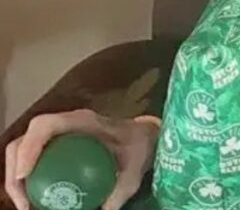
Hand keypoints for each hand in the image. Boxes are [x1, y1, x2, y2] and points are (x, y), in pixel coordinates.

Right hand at [4, 109, 160, 209]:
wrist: (142, 138)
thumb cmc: (138, 146)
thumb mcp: (134, 169)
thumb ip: (120, 189)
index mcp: (82, 120)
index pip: (45, 126)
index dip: (29, 147)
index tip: (25, 175)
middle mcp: (63, 124)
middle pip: (23, 141)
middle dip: (14, 171)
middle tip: (23, 203)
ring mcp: (56, 134)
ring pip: (21, 151)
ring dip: (15, 179)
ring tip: (25, 206)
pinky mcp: (54, 146)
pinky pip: (32, 161)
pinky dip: (26, 180)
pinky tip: (34, 202)